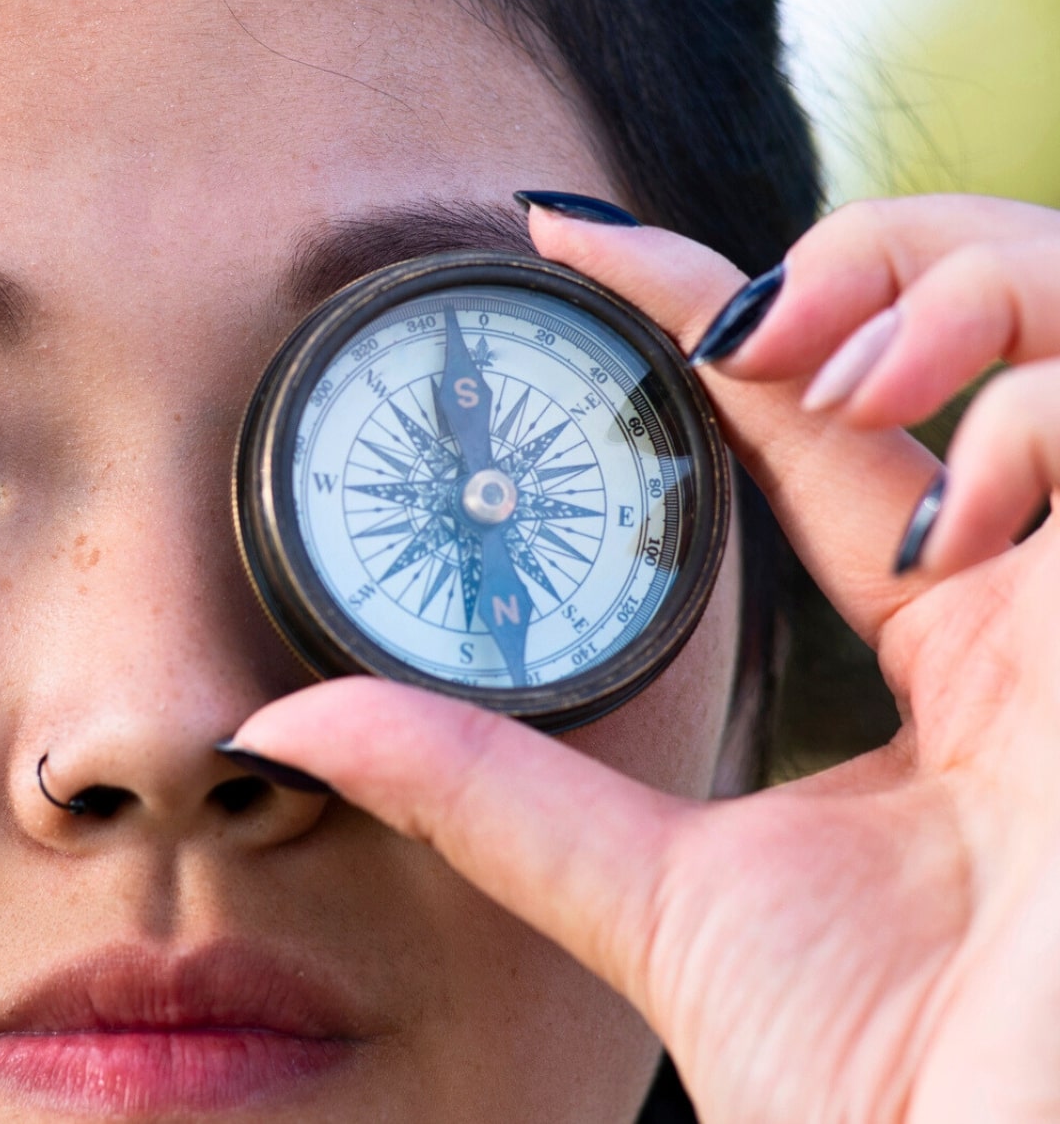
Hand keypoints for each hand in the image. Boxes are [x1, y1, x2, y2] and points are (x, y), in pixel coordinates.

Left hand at [231, 195, 1059, 1120]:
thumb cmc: (895, 1090)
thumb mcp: (658, 902)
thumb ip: (490, 792)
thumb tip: (288, 721)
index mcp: (946, 662)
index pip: (821, 432)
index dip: (706, 315)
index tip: (559, 234)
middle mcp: (1043, 609)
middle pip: (981, 323)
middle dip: (871, 259)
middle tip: (733, 313)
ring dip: (952, 286)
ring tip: (824, 368)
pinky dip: (1046, 401)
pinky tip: (955, 499)